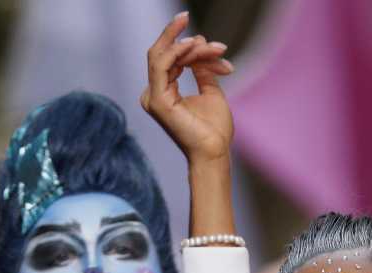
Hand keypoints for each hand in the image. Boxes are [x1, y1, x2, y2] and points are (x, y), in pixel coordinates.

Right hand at [141, 12, 234, 164]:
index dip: (193, 48)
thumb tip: (200, 49)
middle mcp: (154, 93)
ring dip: (190, 46)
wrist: (215, 152)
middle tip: (192, 21)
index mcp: (164, 92)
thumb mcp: (211, 92)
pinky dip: (177, 51)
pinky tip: (195, 46)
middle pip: (163, 53)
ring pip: (163, 55)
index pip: (171, 59)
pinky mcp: (158, 100)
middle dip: (182, 38)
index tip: (218, 47)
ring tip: (215, 48)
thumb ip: (203, 71)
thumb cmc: (214, 130)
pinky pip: (162, 65)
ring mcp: (153, 96)